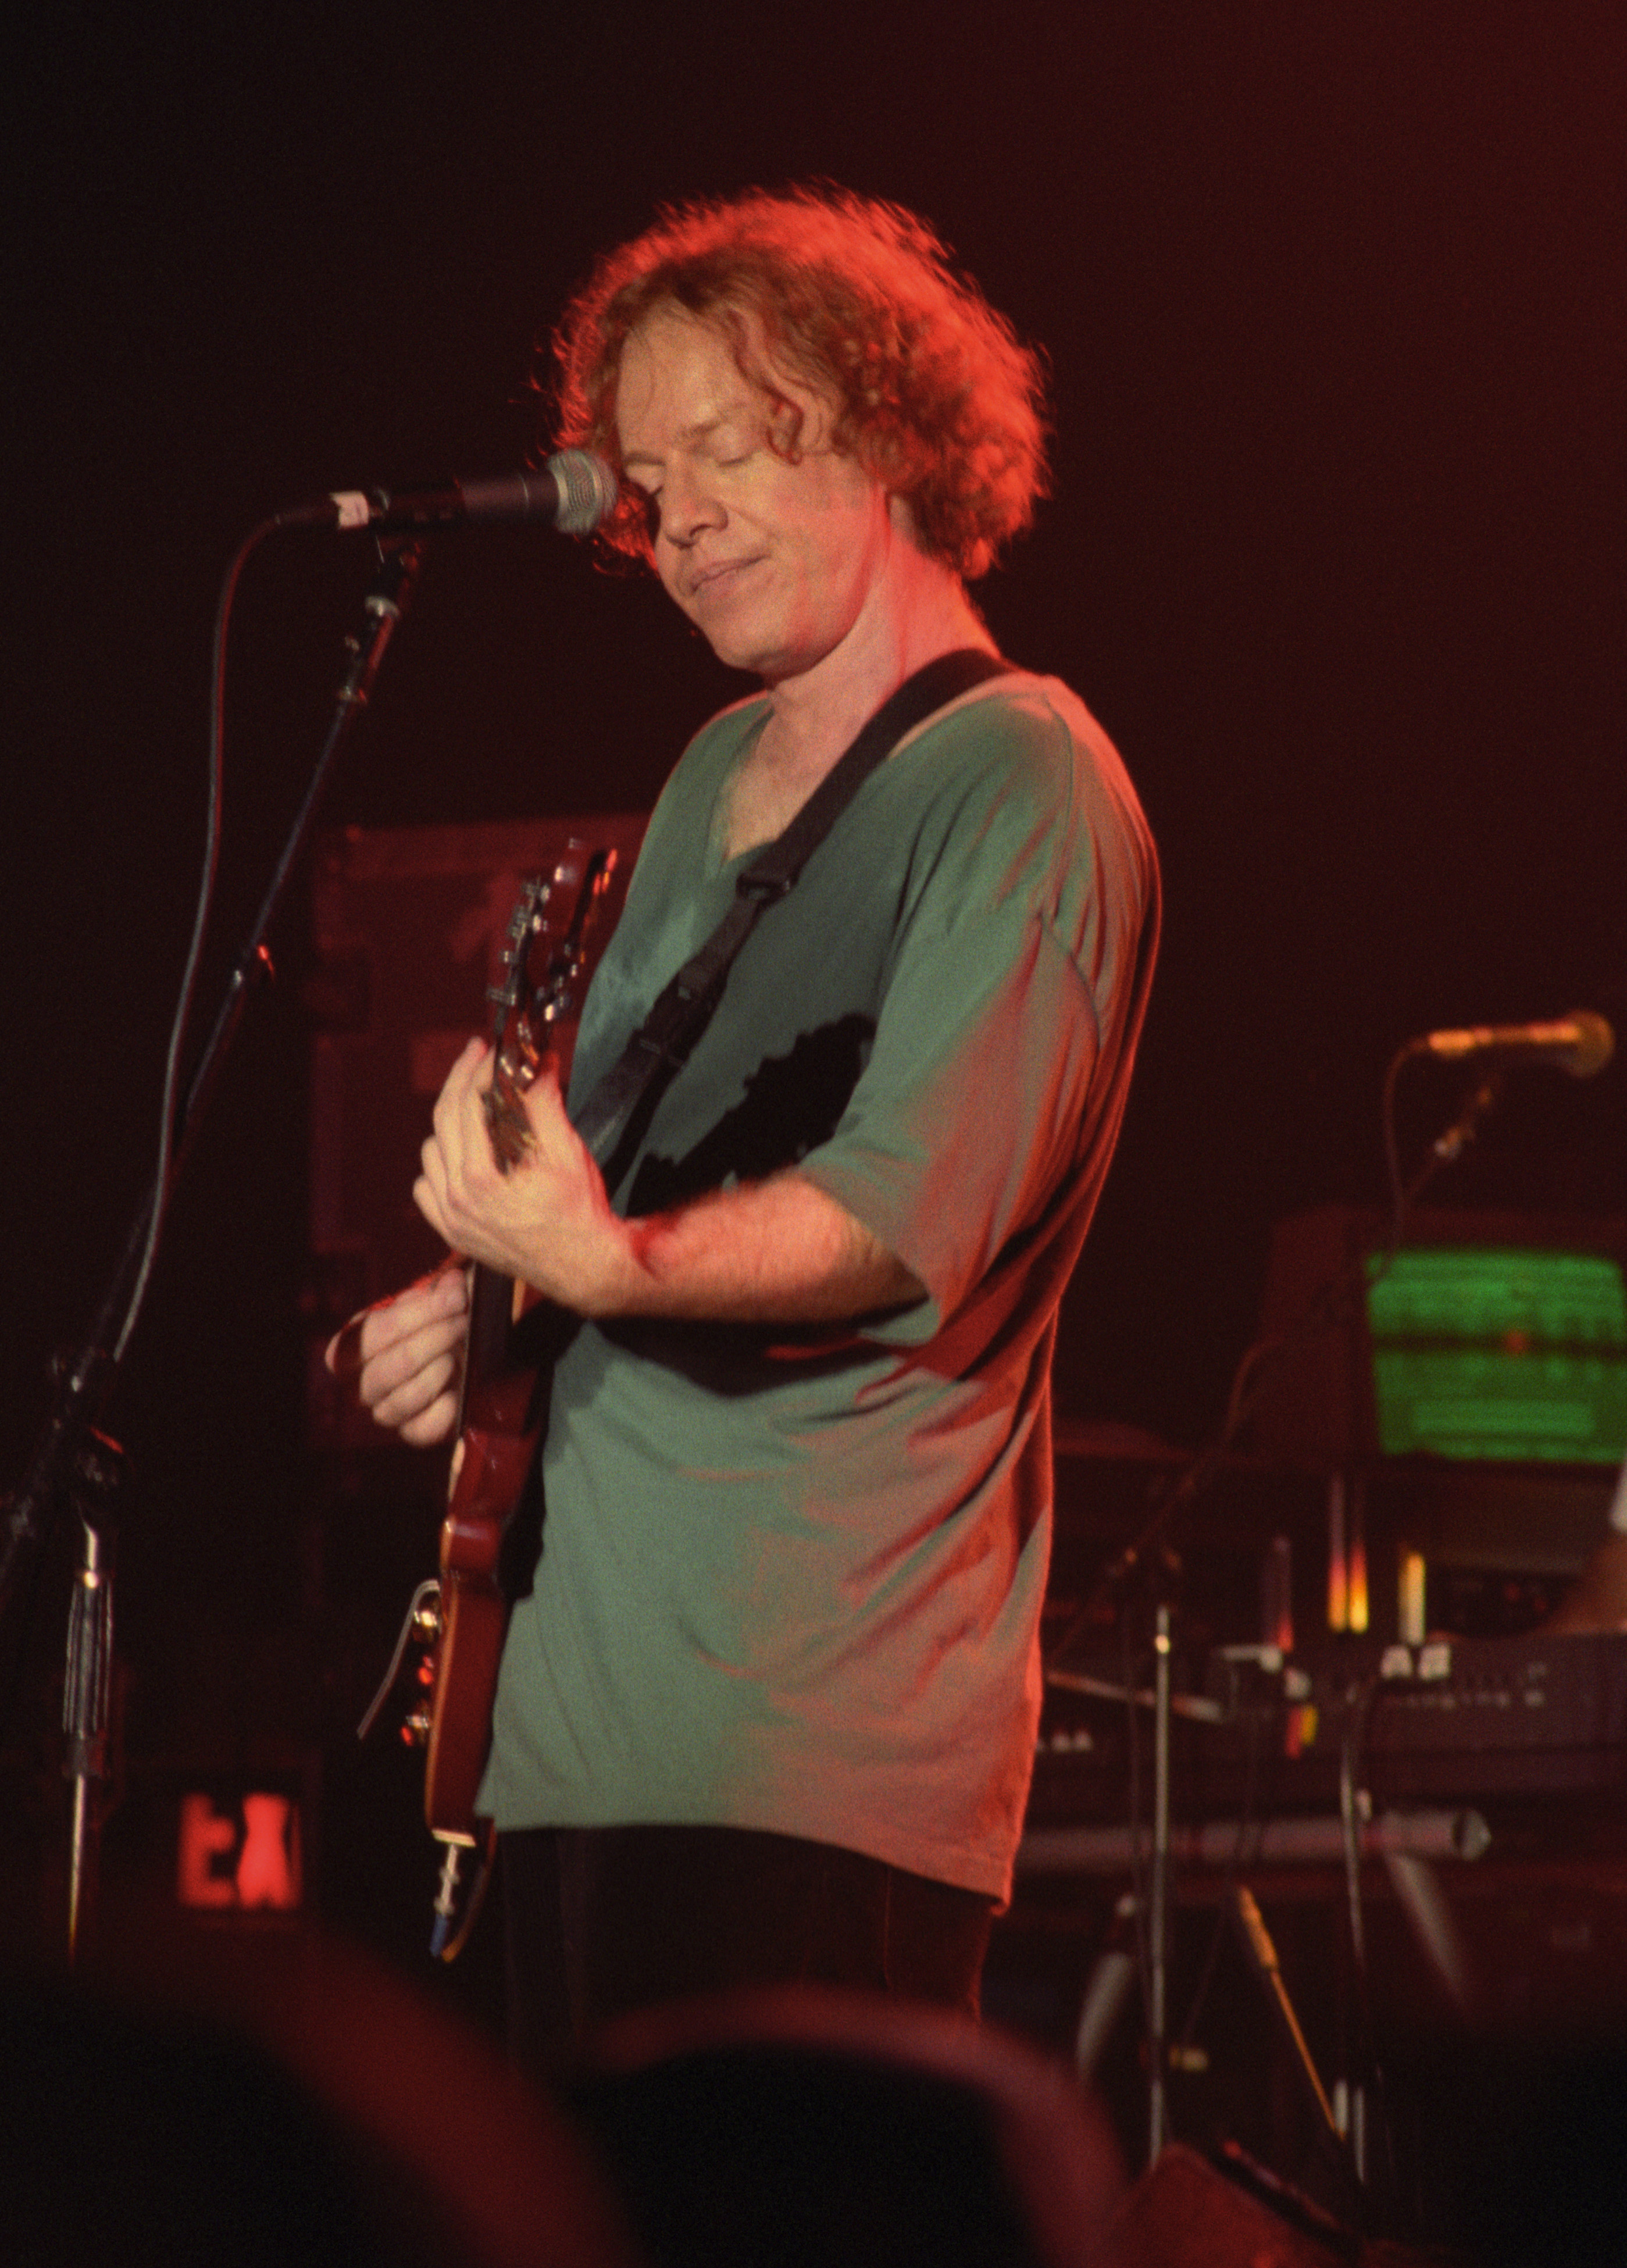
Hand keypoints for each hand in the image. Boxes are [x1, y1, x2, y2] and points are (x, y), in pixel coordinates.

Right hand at [324, 1262, 468, 1446]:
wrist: (456, 1353)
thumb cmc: (433, 1323)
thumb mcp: (431, 1299)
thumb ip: (440, 1289)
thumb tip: (453, 1284)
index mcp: (349, 1347)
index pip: (371, 1334)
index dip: (416, 1315)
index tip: (455, 1298)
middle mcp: (359, 1384)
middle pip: (387, 1369)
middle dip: (433, 1340)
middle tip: (462, 1322)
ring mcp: (384, 1411)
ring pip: (403, 1399)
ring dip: (439, 1371)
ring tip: (459, 1352)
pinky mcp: (412, 1432)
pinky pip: (422, 1430)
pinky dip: (444, 1409)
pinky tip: (458, 1389)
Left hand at [412, 1037, 632, 1314]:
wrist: (584, 1267)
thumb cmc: (579, 1213)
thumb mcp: (567, 1151)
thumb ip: (544, 1102)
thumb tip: (538, 1062)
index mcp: (481, 1178)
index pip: (465, 1104)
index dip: (476, 1069)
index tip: (489, 1051)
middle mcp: (457, 1199)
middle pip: (442, 1120)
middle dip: (459, 1080)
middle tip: (476, 1056)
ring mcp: (451, 1219)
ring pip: (430, 1152)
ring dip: (448, 1123)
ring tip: (475, 1108)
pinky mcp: (452, 1233)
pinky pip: (426, 1187)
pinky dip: (439, 1165)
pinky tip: (462, 1156)